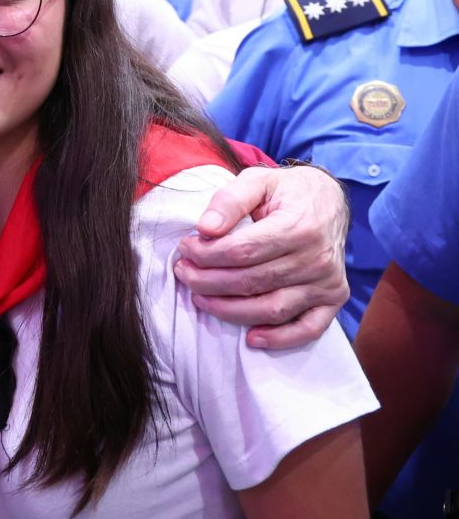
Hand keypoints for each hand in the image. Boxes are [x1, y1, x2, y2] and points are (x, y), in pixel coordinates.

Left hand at [173, 164, 349, 348]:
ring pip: (272, 309)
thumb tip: (204, 228)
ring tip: (200, 298)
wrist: (329, 200)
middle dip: (208, 282)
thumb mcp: (258, 180)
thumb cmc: (287, 191)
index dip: (207, 254)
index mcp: (298, 226)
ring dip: (230, 310)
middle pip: (252, 282)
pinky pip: (308, 328)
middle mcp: (317, 259)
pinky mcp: (334, 298)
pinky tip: (251, 338)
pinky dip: (280, 338)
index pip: (242, 251)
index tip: (185, 249)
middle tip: (183, 273)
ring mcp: (327, 282)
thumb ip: (230, 200)